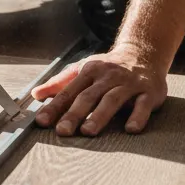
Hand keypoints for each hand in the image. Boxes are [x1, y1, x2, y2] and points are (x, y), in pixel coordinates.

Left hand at [30, 44, 167, 136]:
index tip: (41, 121)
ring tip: (88, 131)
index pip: (69, 91)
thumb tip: (35, 94)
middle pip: (88, 96)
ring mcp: (128, 84)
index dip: (55, 106)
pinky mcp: (149, 92)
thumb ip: (60, 83)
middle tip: (62, 131)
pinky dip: (138, 116)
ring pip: (112, 99)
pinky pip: (143, 105)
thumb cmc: (108, 68)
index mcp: (89, 71)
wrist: (143, 54)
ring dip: (100, 115)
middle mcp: (108, 77)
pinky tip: (131, 128)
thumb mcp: (83, 70)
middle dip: (74, 114)